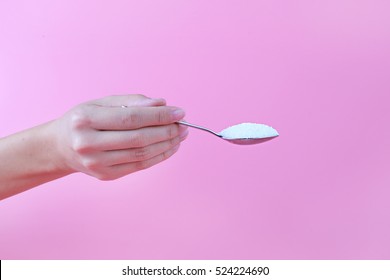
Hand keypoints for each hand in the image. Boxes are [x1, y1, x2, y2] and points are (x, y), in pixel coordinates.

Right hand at [52, 94, 187, 179]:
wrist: (62, 146)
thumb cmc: (86, 120)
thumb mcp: (102, 103)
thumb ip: (132, 102)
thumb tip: (162, 104)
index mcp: (85, 120)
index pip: (131, 118)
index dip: (159, 115)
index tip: (179, 112)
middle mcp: (88, 144)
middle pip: (138, 138)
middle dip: (167, 131)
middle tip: (183, 125)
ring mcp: (96, 163)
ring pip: (141, 154)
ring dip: (167, 144)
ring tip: (181, 135)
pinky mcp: (106, 175)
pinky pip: (139, 166)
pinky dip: (159, 156)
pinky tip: (170, 147)